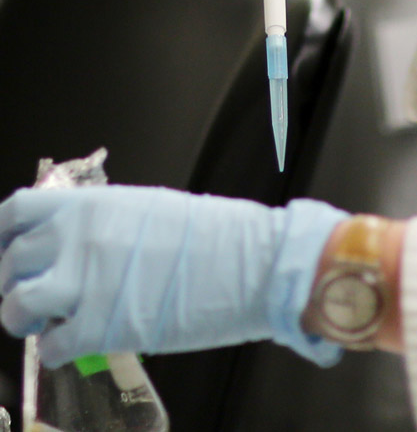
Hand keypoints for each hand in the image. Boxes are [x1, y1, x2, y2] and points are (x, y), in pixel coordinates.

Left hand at [0, 186, 344, 367]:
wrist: (251, 263)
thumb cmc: (212, 235)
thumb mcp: (147, 209)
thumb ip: (101, 223)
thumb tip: (74, 241)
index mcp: (91, 205)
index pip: (16, 212)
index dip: (3, 234)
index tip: (7, 248)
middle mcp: (78, 240)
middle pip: (9, 262)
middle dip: (13, 282)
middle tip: (34, 293)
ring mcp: (85, 284)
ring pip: (14, 307)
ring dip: (23, 319)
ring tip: (46, 322)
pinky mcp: (100, 328)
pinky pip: (51, 348)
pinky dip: (57, 351)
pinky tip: (77, 343)